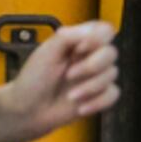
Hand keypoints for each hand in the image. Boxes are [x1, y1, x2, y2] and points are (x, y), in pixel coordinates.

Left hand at [5, 22, 120, 135]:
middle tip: (69, 75)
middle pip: (111, 53)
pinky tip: (80, 107)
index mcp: (78, 42)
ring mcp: (95, 77)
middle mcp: (90, 57)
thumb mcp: (47, 51)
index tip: (79, 49)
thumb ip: (69, 36)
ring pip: (112, 75)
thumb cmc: (33, 79)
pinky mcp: (98, 96)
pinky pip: (113, 94)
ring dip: (90, 87)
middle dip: (92, 66)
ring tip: (70, 96)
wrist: (27, 111)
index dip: (98, 38)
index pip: (104, 30)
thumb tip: (92, 31)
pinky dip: (98, 102)